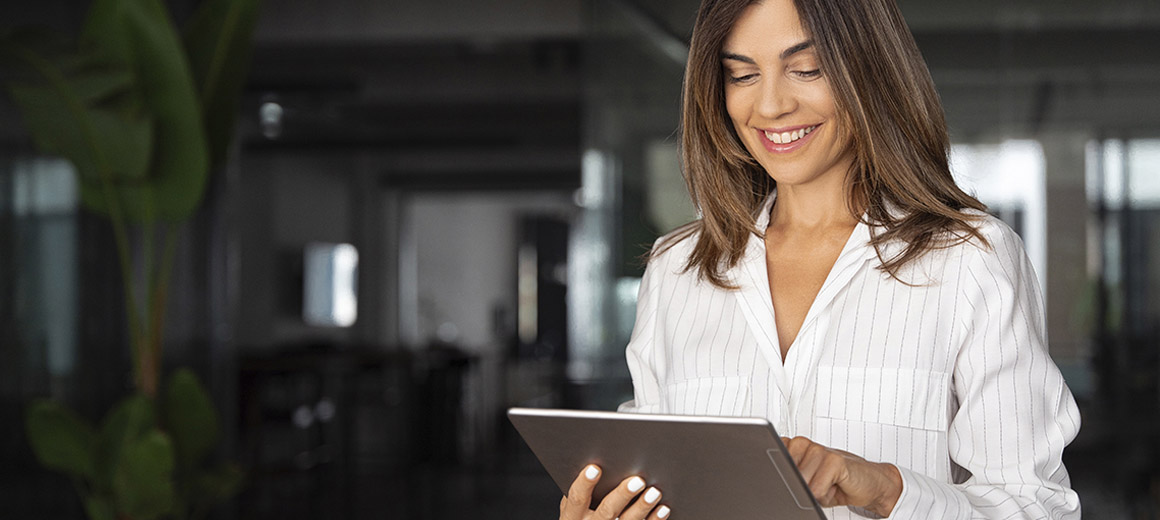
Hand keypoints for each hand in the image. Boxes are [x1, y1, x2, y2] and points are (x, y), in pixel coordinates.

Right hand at [558, 464, 670, 519]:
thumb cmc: (582, 516)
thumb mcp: (575, 508)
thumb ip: (583, 490)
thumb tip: (596, 461)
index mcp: (573, 516)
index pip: (577, 499)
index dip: (585, 484)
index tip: (595, 468)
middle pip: (606, 511)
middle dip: (622, 495)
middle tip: (637, 481)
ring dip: (642, 507)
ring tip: (654, 492)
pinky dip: (654, 519)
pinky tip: (662, 509)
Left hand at [782, 436, 902, 516]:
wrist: (867, 482)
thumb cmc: (835, 482)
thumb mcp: (805, 484)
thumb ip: (790, 479)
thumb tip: (778, 484)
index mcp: (792, 447)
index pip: (771, 462)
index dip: (782, 478)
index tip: (793, 480)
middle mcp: (803, 444)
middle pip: (786, 477)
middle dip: (801, 488)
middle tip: (818, 483)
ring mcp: (818, 449)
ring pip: (802, 484)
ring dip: (816, 492)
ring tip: (827, 484)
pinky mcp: (834, 460)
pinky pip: (816, 489)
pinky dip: (826, 495)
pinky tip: (836, 485)